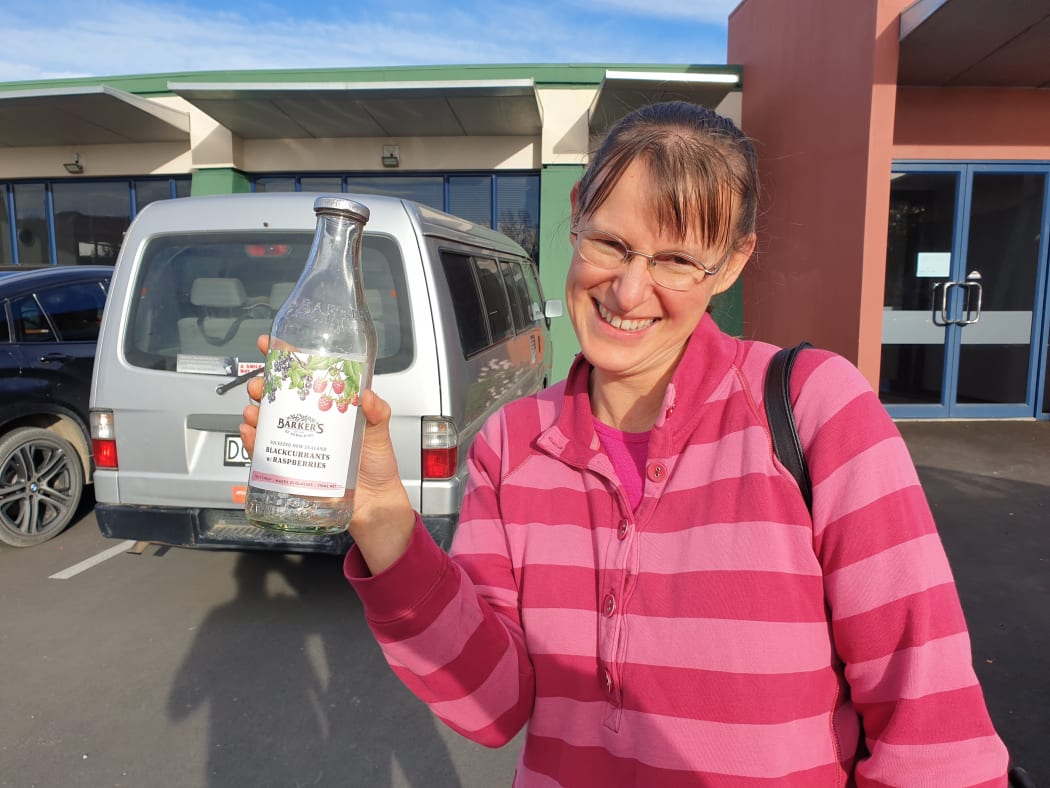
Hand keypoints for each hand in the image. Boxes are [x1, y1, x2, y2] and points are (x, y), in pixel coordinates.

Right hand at [239, 334, 413, 573]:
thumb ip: (378, 412)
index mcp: (329, 407)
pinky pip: (264, 452)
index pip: (305, 375)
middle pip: (278, 397)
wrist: (373, 504)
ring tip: (254, 410)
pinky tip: (250, 433)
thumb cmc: (377, 465)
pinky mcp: (290, 466)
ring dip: (254, 412)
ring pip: (266, 421)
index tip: (270, 344)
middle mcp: (310, 422)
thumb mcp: (380, 432)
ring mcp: (298, 443)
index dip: (285, 358)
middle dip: (262, 385)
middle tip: (259, 385)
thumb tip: (368, 396)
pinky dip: (253, 441)